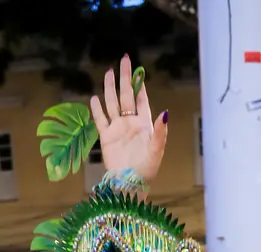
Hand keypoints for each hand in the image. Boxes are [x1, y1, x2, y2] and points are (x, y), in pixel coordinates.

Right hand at [90, 55, 168, 184]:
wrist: (129, 184)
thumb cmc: (146, 169)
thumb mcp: (156, 150)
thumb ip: (160, 131)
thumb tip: (165, 113)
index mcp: (143, 124)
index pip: (141, 99)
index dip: (139, 85)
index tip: (138, 70)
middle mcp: (130, 123)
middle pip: (126, 96)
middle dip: (125, 78)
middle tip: (124, 60)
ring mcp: (117, 129)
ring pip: (112, 103)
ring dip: (110, 88)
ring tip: (108, 72)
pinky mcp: (106, 137)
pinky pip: (100, 120)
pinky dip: (97, 109)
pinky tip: (95, 98)